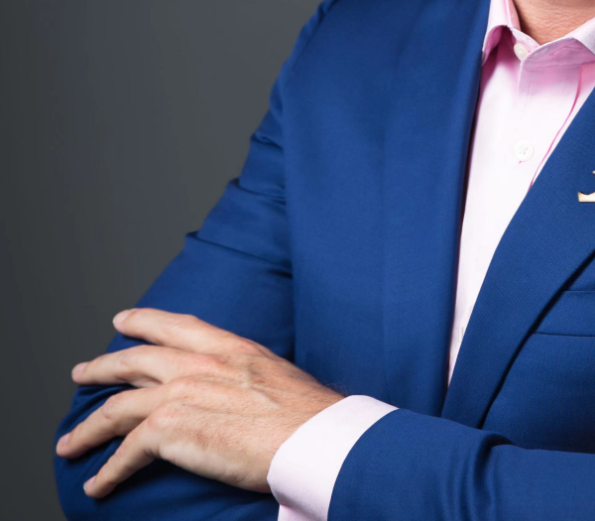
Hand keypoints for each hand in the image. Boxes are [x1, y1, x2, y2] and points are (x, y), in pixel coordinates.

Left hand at [55, 309, 342, 498]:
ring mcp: (183, 393)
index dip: (146, 321)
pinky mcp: (171, 431)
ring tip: (71, 443)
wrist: (312, 436)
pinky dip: (108, 471)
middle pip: (135, 360)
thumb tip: (238, 393)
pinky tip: (98, 484)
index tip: (123, 320)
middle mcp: (202, 363)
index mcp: (231, 347)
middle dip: (102, 367)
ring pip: (118, 406)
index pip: (177, 325)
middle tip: (82, 373)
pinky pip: (125, 452)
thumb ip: (246, 376)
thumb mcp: (276, 374)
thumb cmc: (308, 414)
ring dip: (89, 428)